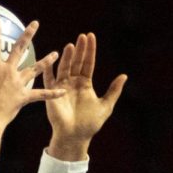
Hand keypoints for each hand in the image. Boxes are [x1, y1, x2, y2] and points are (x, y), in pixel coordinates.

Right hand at [0, 17, 61, 129]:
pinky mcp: (24, 97)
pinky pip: (40, 95)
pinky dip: (52, 93)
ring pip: (35, 69)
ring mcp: (18, 84)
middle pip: (20, 49)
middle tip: (35, 23)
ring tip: (56, 53)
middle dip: (28, 34)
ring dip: (46, 61)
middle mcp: (8, 71)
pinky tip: (63, 91)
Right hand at [44, 32, 127, 159]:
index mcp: (85, 84)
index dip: (90, 51)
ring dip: (67, 57)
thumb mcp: (106, 106)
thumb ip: (114, 91)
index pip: (88, 63)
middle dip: (80, 50)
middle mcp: (73, 83)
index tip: (91, 37)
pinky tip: (50, 60)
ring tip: (71, 46)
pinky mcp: (52, 94)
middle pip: (77, 62)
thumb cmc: (89, 124)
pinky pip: (49, 80)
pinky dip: (48, 70)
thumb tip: (124, 76)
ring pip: (64, 68)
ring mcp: (62, 88)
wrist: (74, 136)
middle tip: (82, 36)